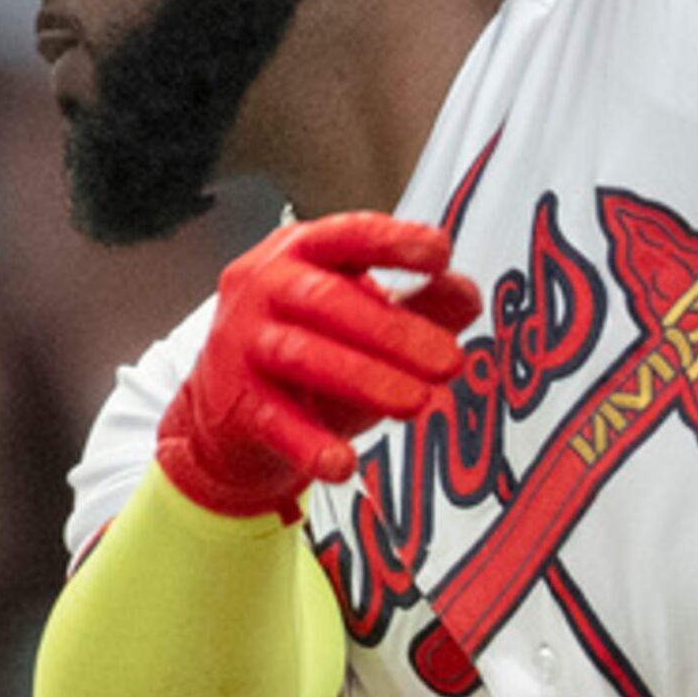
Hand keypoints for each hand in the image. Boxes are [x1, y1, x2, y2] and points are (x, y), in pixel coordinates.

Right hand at [157, 215, 482, 521]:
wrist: (230, 413)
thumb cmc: (310, 349)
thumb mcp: (369, 318)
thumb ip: (423, 301)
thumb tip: (467, 292)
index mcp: (303, 251)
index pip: (349, 234)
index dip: (393, 241)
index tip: (439, 253)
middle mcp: (266, 285)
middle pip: (329, 300)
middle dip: (395, 332)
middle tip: (450, 360)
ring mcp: (243, 340)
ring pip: (305, 355)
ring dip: (367, 380)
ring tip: (417, 402)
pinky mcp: (232, 399)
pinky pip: (274, 420)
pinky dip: (311, 443)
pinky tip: (344, 462)